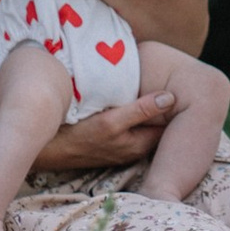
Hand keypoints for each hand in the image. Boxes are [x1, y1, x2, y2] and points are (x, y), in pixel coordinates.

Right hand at [26, 92, 176, 169]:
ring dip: (149, 109)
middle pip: (158, 125)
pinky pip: (130, 126)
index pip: (169, 125)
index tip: (182, 85)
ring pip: (144, 125)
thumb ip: (142, 110)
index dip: (177, 107)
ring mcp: (122, 148)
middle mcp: (134, 149)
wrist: (46, 149)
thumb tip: (171, 97)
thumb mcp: (111, 122)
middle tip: (174, 81)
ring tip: (156, 84)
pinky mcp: (110, 143)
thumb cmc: (78, 135)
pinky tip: (131, 98)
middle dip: (165, 107)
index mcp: (139, 145)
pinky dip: (135, 114)